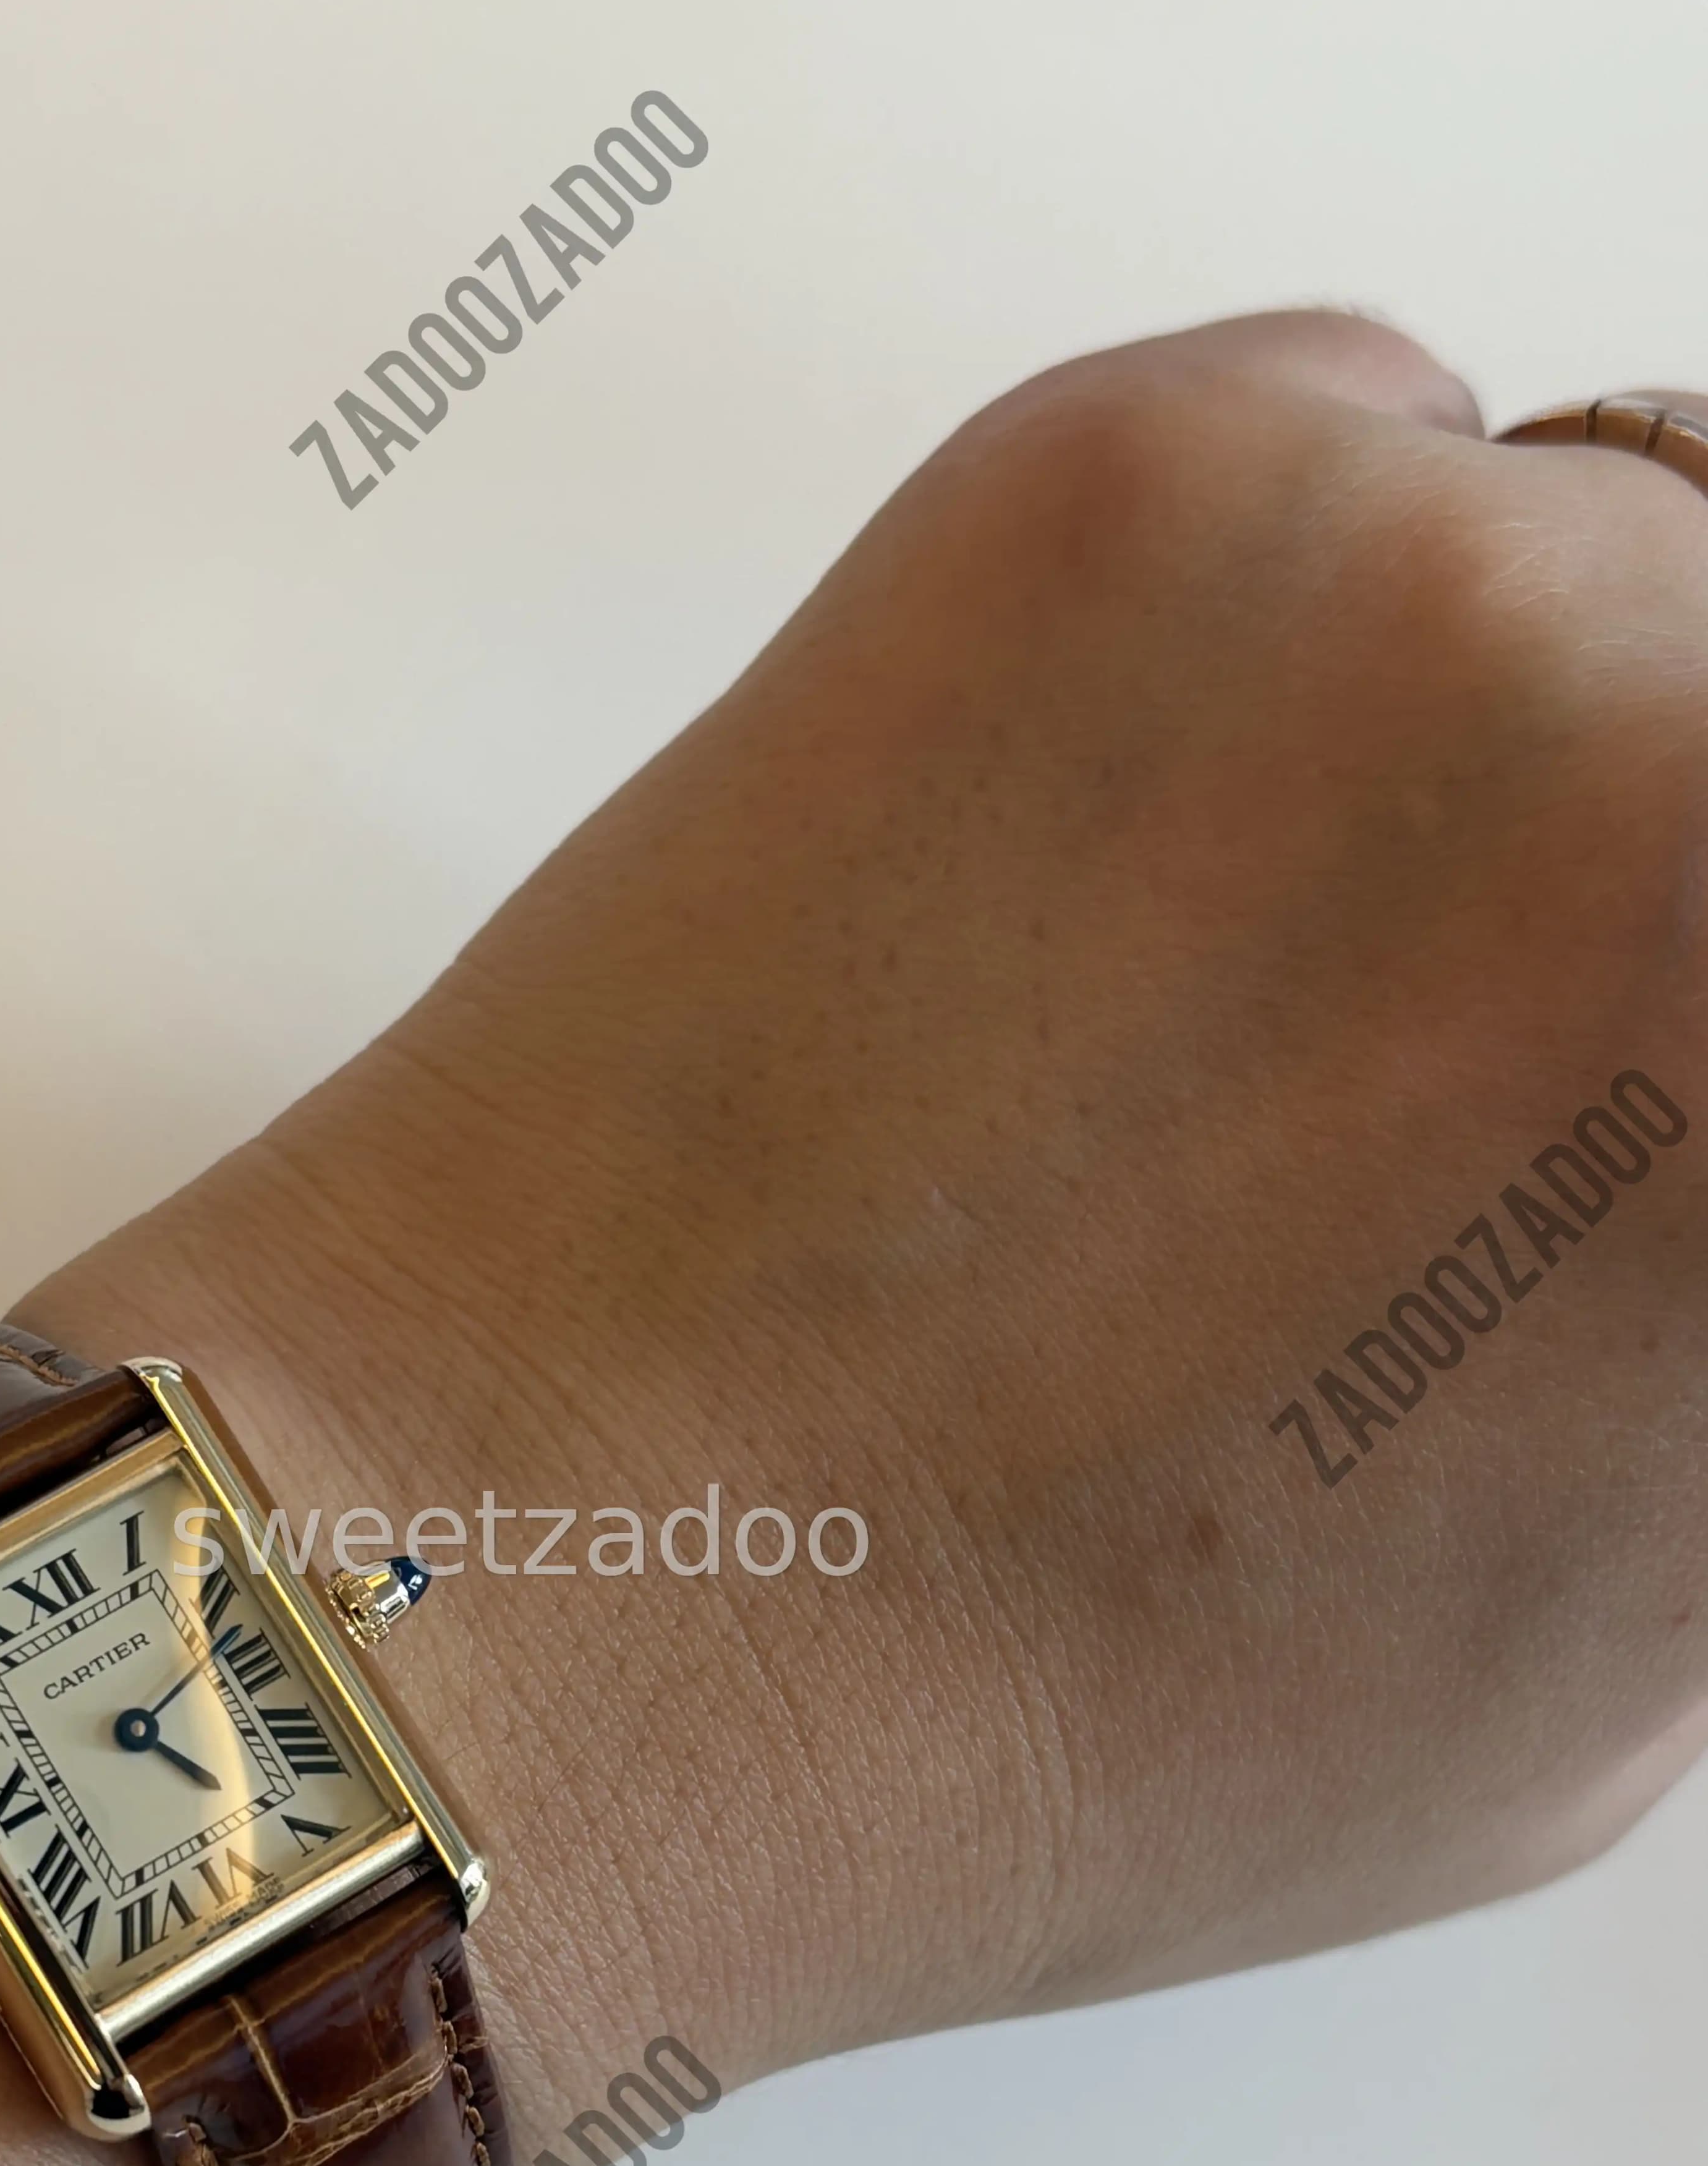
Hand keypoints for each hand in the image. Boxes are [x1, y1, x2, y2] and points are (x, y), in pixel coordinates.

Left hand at [25, 309, 1707, 2152]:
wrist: (571, 1588)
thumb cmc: (1023, 1717)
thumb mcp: (1585, 1669)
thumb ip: (1706, 1367)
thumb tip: (1681, 1189)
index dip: (1682, 1032)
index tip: (1611, 1057)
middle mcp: (1688, 784)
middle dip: (1633, 865)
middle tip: (1449, 1025)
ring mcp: (1411, 584)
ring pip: (1574, 562)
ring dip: (1452, 741)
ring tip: (1206, 989)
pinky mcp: (1122, 473)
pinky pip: (1340, 447)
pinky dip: (1255, 624)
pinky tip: (1069, 870)